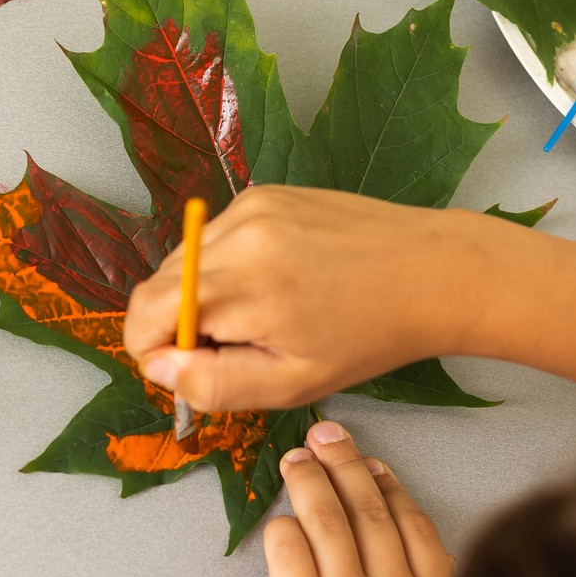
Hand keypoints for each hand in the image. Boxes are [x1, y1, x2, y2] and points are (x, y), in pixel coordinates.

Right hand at [123, 186, 499, 410]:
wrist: (431, 271)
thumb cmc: (370, 335)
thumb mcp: (293, 382)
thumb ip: (214, 383)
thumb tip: (159, 366)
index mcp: (241, 286)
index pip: (144, 313)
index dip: (155, 351)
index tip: (195, 368)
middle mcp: (238, 233)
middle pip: (158, 284)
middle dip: (178, 324)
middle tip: (237, 348)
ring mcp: (251, 206)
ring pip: (184, 259)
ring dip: (201, 293)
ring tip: (264, 314)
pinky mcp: (265, 194)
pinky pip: (215, 236)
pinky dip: (227, 265)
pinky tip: (277, 282)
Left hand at [259, 419, 452, 576]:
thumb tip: (405, 557)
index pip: (414, 523)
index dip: (391, 487)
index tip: (376, 465)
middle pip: (370, 510)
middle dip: (346, 464)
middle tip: (327, 436)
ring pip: (328, 520)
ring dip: (309, 481)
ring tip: (295, 460)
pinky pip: (289, 554)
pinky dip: (281, 529)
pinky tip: (277, 521)